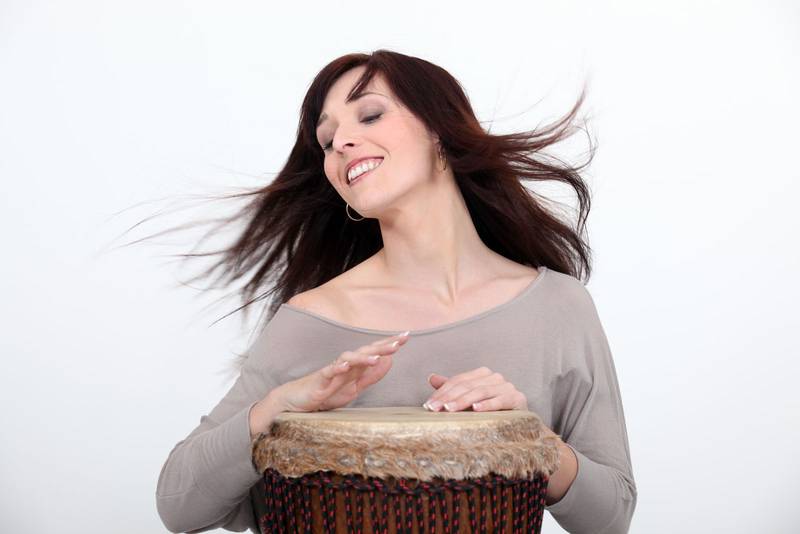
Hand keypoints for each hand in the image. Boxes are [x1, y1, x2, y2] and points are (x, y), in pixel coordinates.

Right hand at [273, 331, 409, 412]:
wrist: (297, 401)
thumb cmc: (326, 392)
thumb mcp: (354, 387)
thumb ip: (371, 375)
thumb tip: (389, 361)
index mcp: (355, 367)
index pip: (374, 352)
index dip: (389, 344)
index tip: (407, 336)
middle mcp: (345, 365)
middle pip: (365, 351)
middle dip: (382, 345)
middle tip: (400, 341)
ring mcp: (332, 371)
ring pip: (348, 359)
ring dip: (363, 357)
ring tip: (377, 356)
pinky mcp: (320, 381)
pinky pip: (329, 372)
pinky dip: (337, 368)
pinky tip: (345, 365)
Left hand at [423, 366, 527, 411]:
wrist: (521, 423)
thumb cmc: (492, 411)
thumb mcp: (470, 400)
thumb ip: (453, 388)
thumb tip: (431, 377)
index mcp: (482, 374)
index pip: (458, 381)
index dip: (442, 392)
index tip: (428, 405)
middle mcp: (495, 377)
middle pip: (467, 385)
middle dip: (448, 397)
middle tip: (434, 409)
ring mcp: (506, 386)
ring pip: (480, 391)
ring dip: (463, 401)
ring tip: (449, 409)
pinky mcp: (517, 398)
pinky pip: (499, 400)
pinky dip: (487, 404)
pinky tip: (476, 409)